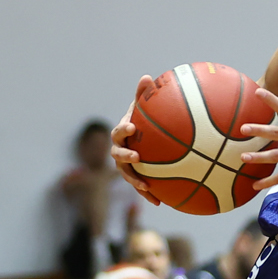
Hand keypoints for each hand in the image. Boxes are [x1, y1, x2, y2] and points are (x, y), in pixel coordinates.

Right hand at [110, 75, 162, 204]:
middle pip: (117, 155)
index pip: (119, 131)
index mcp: (122, 133)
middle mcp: (119, 150)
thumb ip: (144, 95)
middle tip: (137, 156)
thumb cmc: (143, 120)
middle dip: (125, 156)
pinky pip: (140, 186)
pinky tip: (159, 202)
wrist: (142, 138)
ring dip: (135, 180)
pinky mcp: (135, 177)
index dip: (123, 130)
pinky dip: (147, 194)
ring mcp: (125, 165)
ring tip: (145, 185)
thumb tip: (146, 77)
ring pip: (126, 174)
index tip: (132, 127)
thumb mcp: (143, 108)